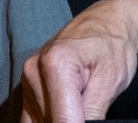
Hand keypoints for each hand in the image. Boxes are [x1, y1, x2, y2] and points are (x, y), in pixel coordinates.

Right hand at [22, 0, 137, 122]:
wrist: (104, 24)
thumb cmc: (111, 47)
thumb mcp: (111, 83)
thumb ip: (92, 113)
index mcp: (56, 64)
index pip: (62, 120)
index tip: (90, 120)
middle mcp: (34, 70)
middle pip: (48, 122)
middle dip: (70, 122)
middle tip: (90, 110)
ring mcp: (27, 78)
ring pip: (38, 122)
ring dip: (59, 121)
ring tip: (81, 107)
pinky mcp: (26, 86)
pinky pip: (31, 117)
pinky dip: (49, 120)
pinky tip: (67, 111)